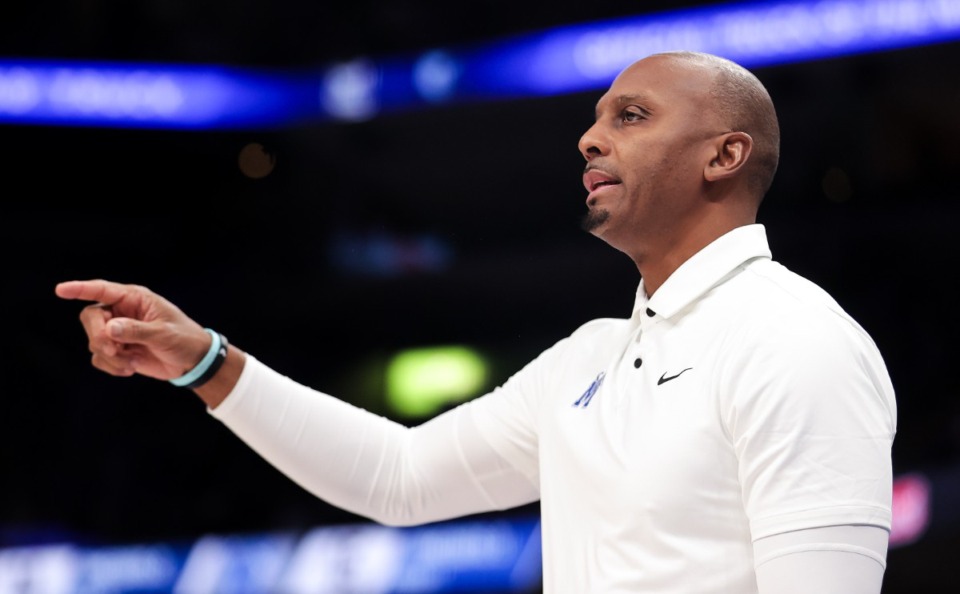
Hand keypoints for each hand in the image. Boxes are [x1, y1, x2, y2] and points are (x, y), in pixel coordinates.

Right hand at [55, 279, 211, 380]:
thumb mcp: (164, 334)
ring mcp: (117, 331)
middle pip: (90, 317)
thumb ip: (136, 330)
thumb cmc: (183, 339)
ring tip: (134, 361)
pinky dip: (112, 366)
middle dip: (99, 336)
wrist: (191, 361)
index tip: (60, 290)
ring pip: (94, 341)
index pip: (102, 290)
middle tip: (115, 350)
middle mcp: (121, 312)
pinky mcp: (117, 350)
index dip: (80, 289)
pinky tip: (131, 368)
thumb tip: (109, 328)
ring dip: (111, 356)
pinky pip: (99, 358)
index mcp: (134, 299)